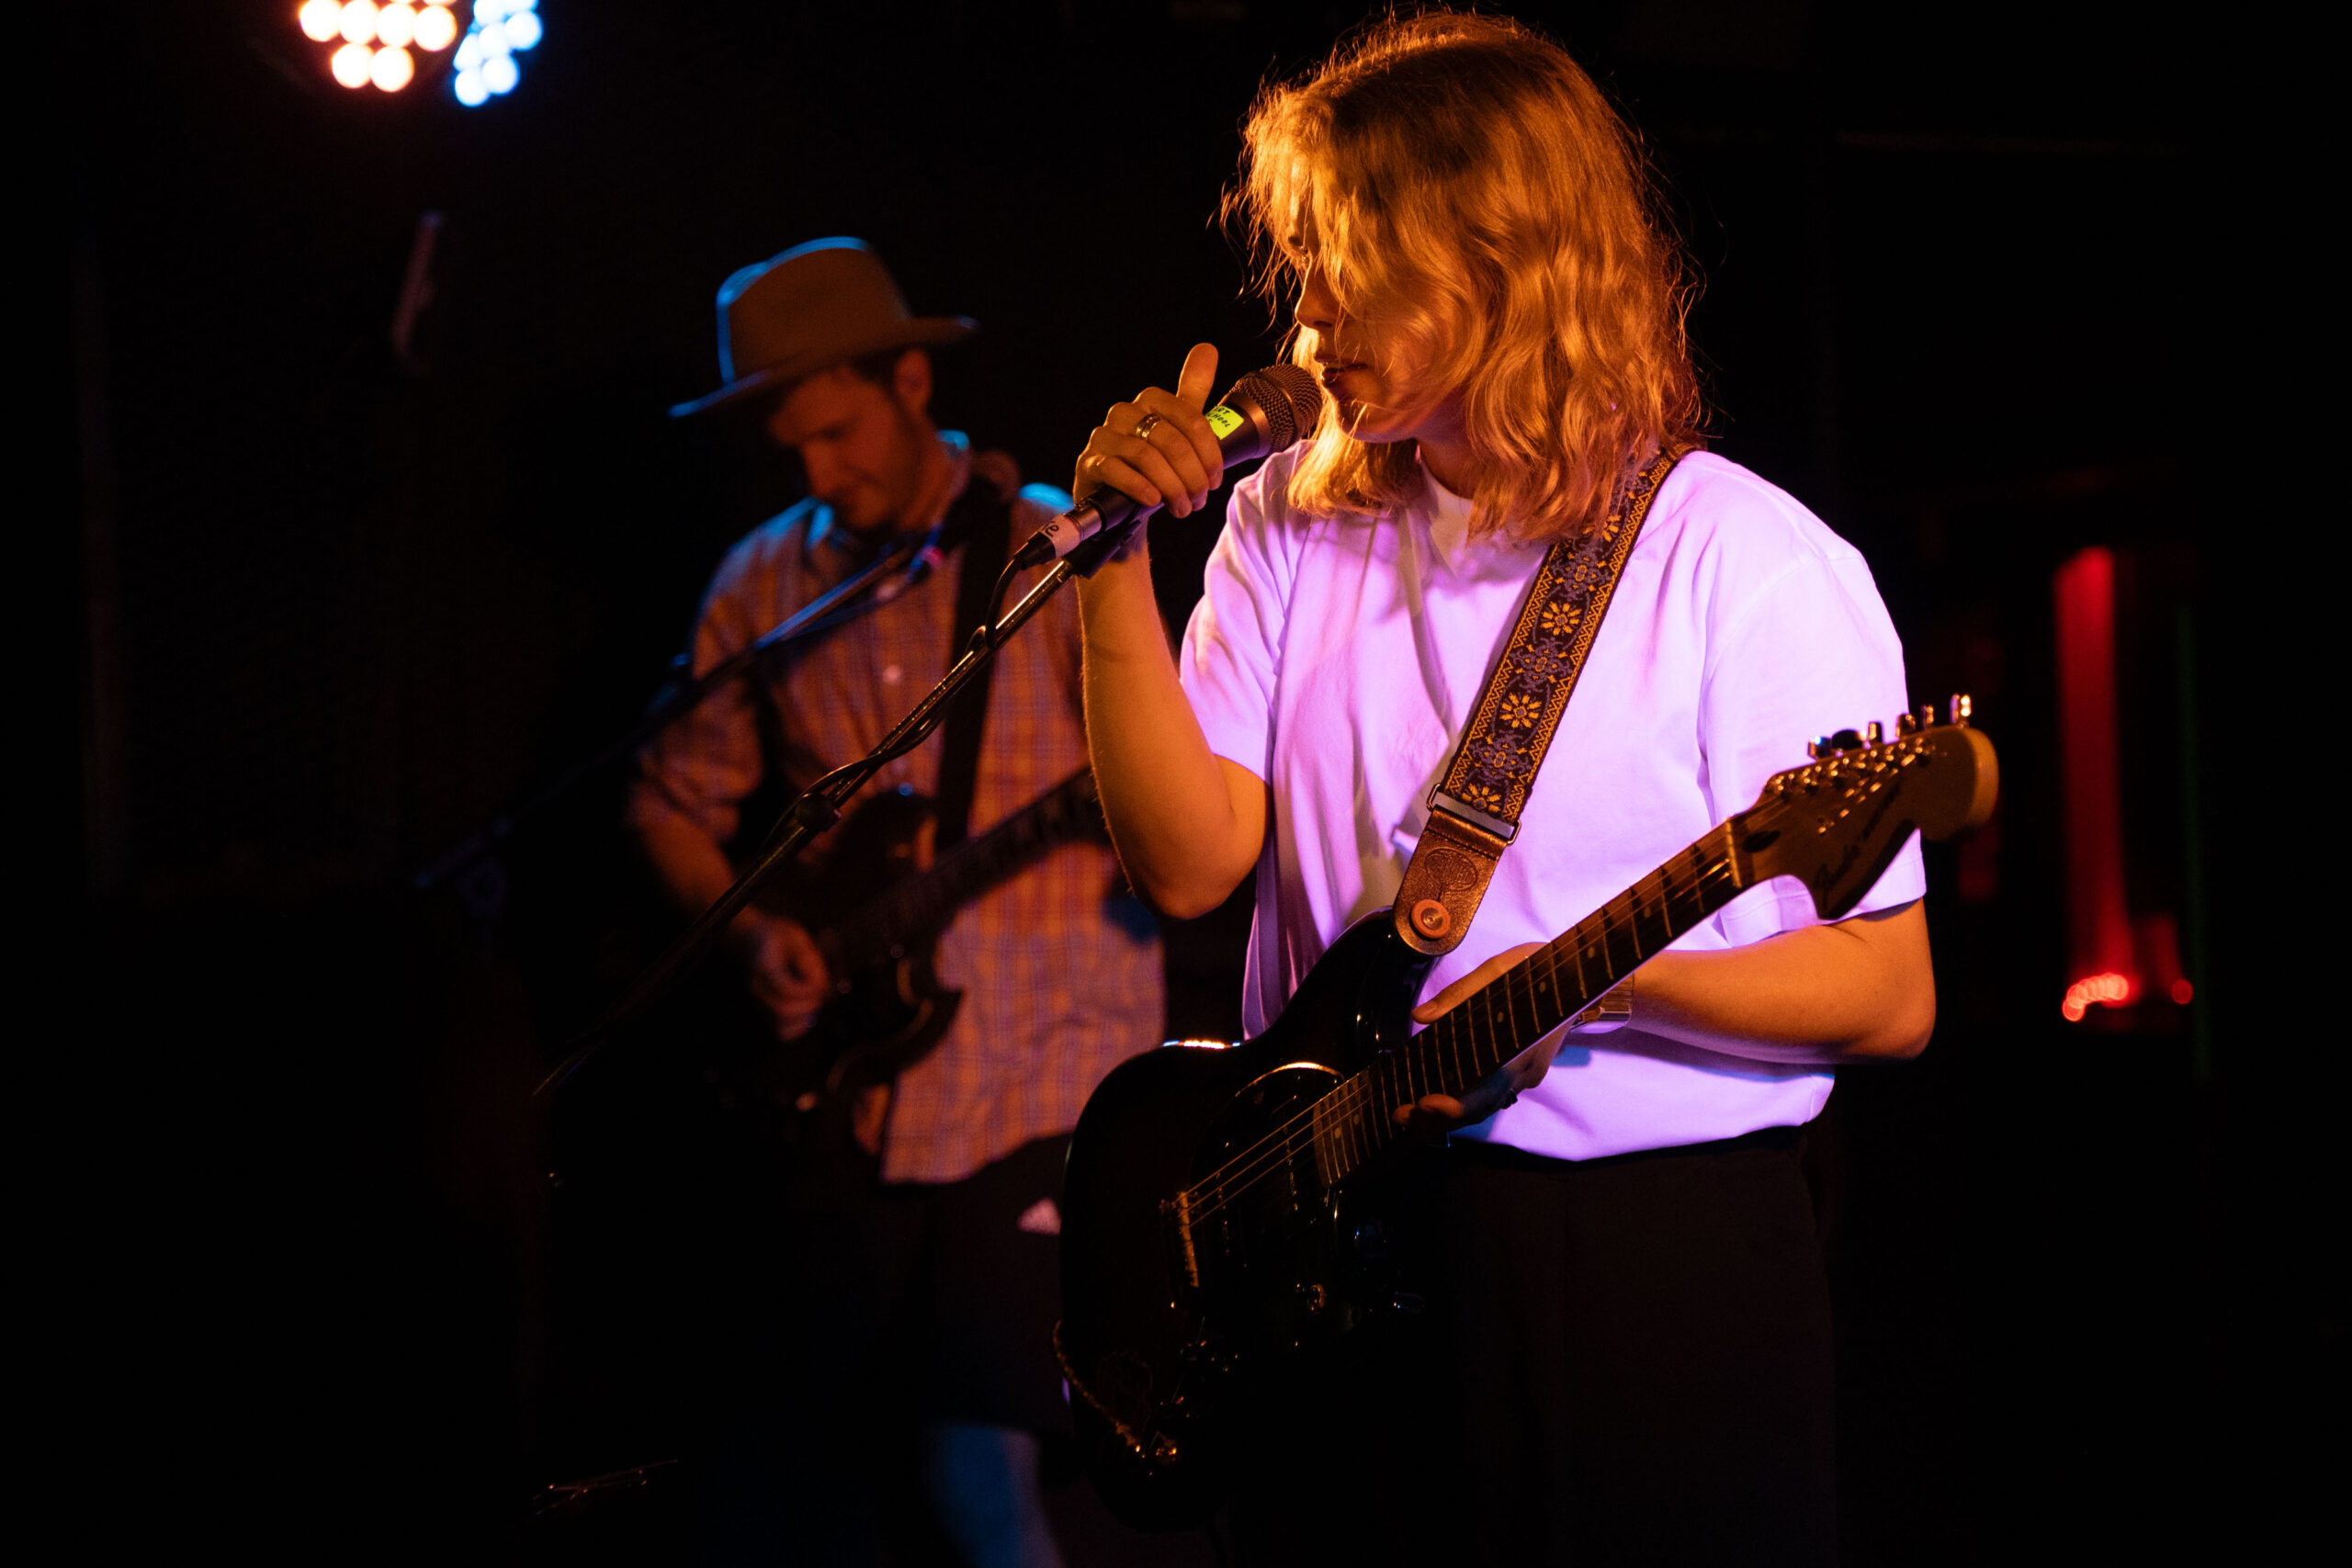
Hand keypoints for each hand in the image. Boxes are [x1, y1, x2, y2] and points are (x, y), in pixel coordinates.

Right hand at [735, 911, 831, 1039]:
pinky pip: (781, 1031)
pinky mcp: (764, 1011)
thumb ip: (811, 961)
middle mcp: (757, 987)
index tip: (819, 983)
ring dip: (805, 1018)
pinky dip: (798, 1028)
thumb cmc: (778, 937)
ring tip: (814, 1002)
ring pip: (781, 1025)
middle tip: (821, 992)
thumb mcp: (798, 937)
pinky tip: (808, 1013)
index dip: (807, 990)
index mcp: (765, 964)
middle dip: (809, 1005)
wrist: (751, 941)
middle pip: (783, 1010)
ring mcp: (758, 1001)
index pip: (784, 988)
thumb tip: (822, 989)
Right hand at [1071, 343, 1225, 520]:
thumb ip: (1192, 389)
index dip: (1209, 453)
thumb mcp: (1176, 427)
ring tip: (1182, 507)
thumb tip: (1207, 348)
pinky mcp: (1090, 463)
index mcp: (1150, 400)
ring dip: (1172, 488)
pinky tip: (1153, 501)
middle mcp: (1124, 412)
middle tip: (1199, 499)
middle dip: (1192, 476)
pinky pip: (1117, 471)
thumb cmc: (1153, 463)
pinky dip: (1140, 488)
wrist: (1119, 500)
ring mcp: (1104, 437)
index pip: (1191, 420)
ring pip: (1147, 457)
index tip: (1215, 480)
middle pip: (1171, 441)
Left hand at [1393, 942, 1566, 1135]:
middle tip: (1398, 1116)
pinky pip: (1491, 1097)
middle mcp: (1525, 1072)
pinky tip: (1435, 1100)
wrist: (1581, 974)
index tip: (1423, 1104)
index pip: (1486, 1093)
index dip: (1453, 1107)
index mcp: (1521, 1049)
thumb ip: (1459, 994)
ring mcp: (1526, 1076)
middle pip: (1479, 1109)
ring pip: (1485, 1107)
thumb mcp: (1499, 969)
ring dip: (1445, 1116)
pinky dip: (1462, 1105)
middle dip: (1437, 1119)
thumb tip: (1419, 1017)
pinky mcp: (1523, 1073)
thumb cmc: (1540, 968)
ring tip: (1406, 1114)